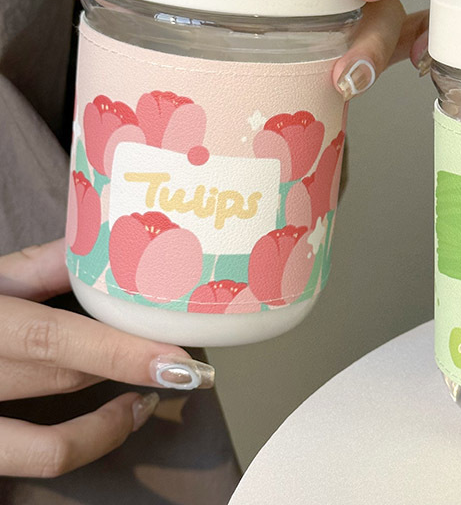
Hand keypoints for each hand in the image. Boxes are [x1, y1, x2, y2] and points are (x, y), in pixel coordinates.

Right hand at [0, 240, 214, 476]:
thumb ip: (44, 264)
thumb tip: (109, 247)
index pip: (56, 341)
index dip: (121, 353)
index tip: (179, 361)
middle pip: (65, 382)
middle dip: (129, 371)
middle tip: (183, 361)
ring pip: (47, 445)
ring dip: (106, 429)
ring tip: (144, 403)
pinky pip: (26, 463)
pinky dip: (75, 447)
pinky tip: (106, 421)